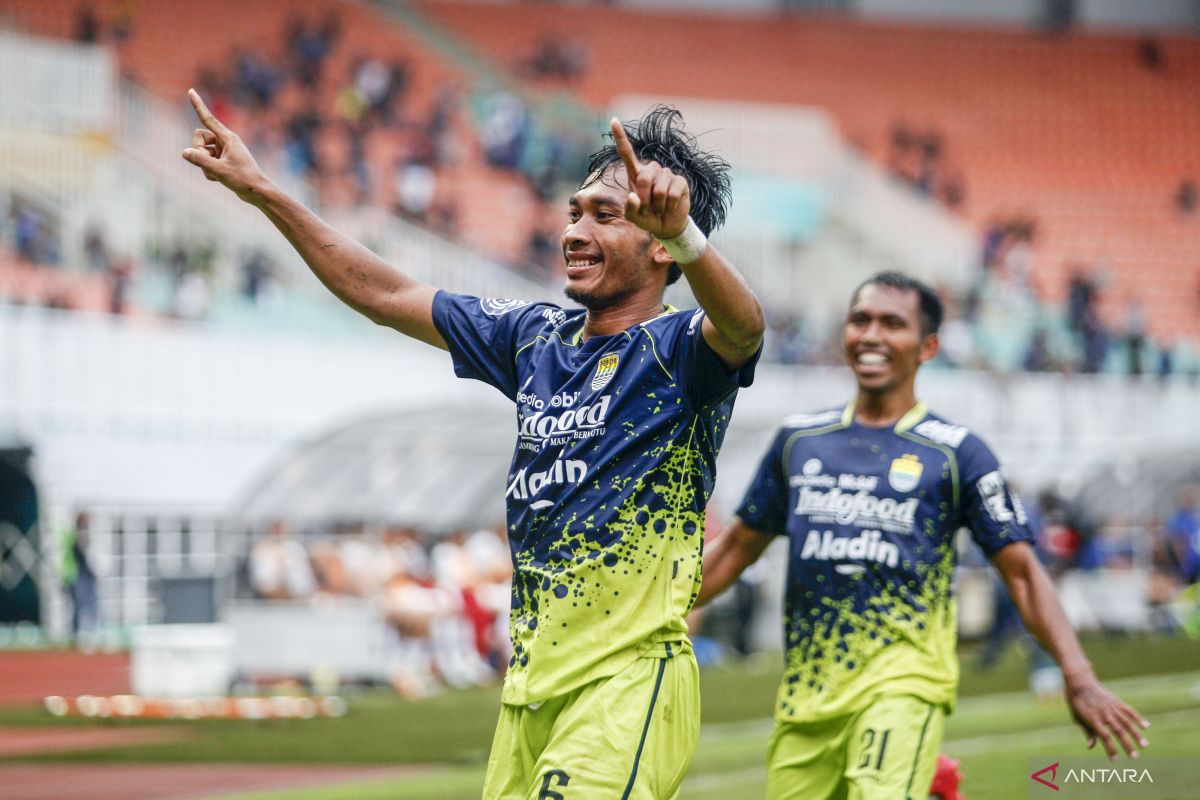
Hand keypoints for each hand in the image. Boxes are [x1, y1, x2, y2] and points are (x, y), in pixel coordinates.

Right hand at [180, 89, 268, 203]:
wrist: (257, 192)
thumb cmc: (243, 180)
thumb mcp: (219, 170)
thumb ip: (200, 161)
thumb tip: (184, 152)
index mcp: (228, 138)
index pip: (208, 118)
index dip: (198, 105)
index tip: (191, 90)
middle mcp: (225, 141)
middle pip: (199, 137)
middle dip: (199, 150)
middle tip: (211, 164)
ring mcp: (223, 151)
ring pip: (201, 152)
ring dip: (204, 165)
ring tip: (219, 174)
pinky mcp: (223, 160)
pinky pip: (206, 162)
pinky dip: (209, 171)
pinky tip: (220, 179)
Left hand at [611, 117, 690, 239]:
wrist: (667, 226)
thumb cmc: (647, 218)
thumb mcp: (633, 217)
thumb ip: (630, 208)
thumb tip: (634, 196)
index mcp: (636, 174)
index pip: (627, 153)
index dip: (620, 137)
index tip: (613, 120)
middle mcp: (651, 170)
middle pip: (644, 177)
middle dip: (644, 198)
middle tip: (648, 209)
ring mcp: (667, 174)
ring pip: (659, 190)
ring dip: (658, 206)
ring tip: (659, 209)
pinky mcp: (680, 182)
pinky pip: (672, 194)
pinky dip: (669, 206)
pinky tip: (670, 207)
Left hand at [1065, 672, 1149, 759]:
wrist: (1079, 681)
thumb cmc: (1076, 702)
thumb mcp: (1077, 718)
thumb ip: (1087, 732)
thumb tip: (1090, 747)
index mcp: (1093, 719)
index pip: (1104, 737)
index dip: (1110, 749)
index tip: (1115, 760)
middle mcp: (1104, 714)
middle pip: (1118, 732)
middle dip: (1127, 746)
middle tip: (1134, 758)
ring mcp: (1111, 707)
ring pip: (1127, 722)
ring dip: (1137, 734)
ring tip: (1145, 745)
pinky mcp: (1116, 701)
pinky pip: (1129, 710)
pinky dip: (1138, 718)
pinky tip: (1146, 726)